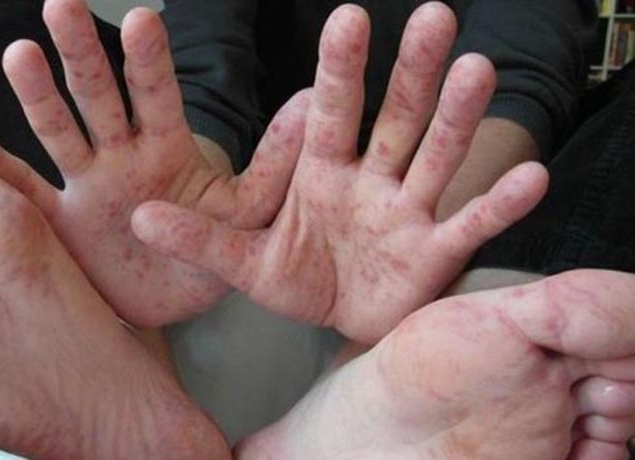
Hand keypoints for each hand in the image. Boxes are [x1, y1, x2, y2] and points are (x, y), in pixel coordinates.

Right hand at [0, 0, 308, 326]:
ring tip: (19, 53)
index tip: (142, 19)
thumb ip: (275, 164)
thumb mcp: (248, 212)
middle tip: (64, 7)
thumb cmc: (212, 253)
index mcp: (167, 150)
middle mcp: (120, 157)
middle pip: (99, 98)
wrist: (173, 302)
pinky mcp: (56, 222)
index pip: (158, 96)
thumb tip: (312, 102)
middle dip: (83, 55)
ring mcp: (83, 185)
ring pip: (58, 131)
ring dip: (37, 94)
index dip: (150, 61)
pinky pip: (20, 189)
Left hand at [131, 3, 548, 342]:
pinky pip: (469, 224)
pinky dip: (498, 205)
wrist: (342, 319)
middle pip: (395, 117)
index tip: (348, 17)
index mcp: (322, 171)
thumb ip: (199, 238)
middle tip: (435, 16)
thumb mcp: (243, 260)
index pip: (331, 111)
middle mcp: (371, 179)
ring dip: (458, 118)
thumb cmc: (299, 278)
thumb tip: (138, 217)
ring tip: (480, 71)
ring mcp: (408, 212)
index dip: (340, 68)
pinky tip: (532, 178)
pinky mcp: (435, 252)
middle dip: (413, 72)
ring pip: (436, 156)